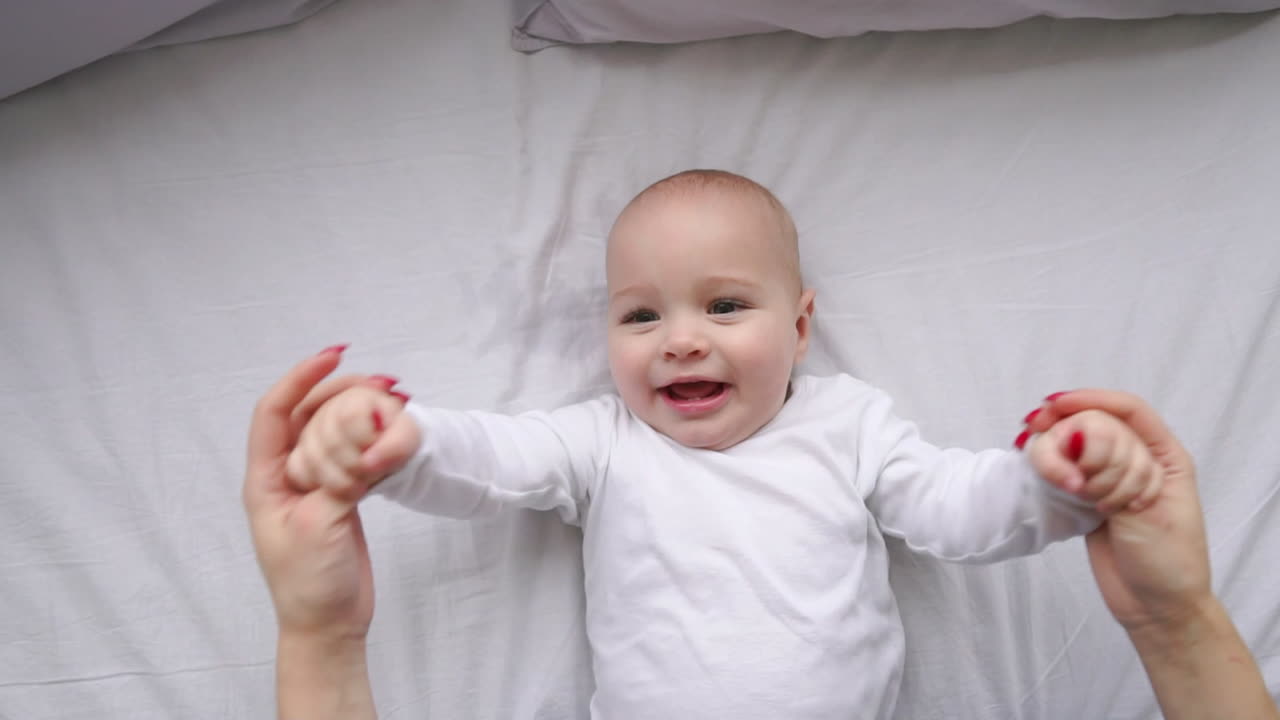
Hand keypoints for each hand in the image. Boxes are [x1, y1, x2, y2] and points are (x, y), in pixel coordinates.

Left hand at [243, 347, 405, 640]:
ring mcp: (312, 486)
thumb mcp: (320, 526)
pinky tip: (391, 432)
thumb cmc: (309, 583)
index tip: (333, 356)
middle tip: (380, 381)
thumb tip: (368, 446)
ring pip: (332, 433)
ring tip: (392, 399)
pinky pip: (352, 456)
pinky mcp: (338, 498)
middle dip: (339, 391)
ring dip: (359, 413)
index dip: (300, 379)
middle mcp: (285, 476)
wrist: (327, 625)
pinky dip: (371, 440)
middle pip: (307, 416)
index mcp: (265, 479)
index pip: (275, 412)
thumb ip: (340, 481)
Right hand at [1023, 391, 1209, 630]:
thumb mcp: (1149, 510)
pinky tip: (1046, 477)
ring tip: (1066, 488)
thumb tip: (1076, 433)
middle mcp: (1138, 461)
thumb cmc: (1169, 561)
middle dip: (1074, 438)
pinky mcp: (1088, 498)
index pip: (1129, 410)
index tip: (1055, 405)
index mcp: (1166, 457)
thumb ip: (1115, 470)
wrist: (1156, 609)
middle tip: (1068, 478)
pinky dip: (1053, 470)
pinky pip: (1066, 470)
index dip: (1092, 400)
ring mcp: (1110, 479)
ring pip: (1076, 446)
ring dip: (1061, 458)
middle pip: (1096, 424)